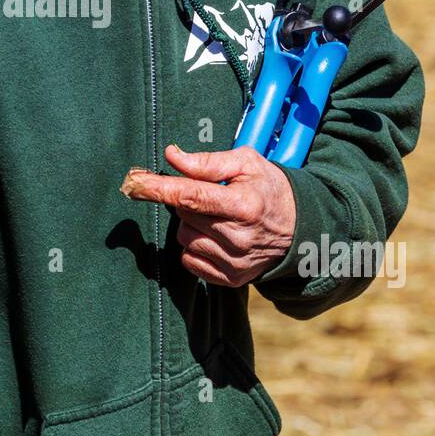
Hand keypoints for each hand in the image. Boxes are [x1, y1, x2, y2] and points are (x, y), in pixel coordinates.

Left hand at [119, 144, 296, 287]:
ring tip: (218, 218)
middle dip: (187, 201)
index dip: (158, 188)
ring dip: (192, 225)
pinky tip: (217, 237)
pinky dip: (196, 247)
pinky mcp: (231, 279)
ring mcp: (234, 262)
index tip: (133, 183)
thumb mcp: (247, 163)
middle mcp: (238, 237)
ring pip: (183, 239)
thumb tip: (172, 156)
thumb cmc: (269, 188)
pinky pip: (189, 261)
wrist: (301, 229)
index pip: (191, 196)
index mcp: (243, 205)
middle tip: (211, 196)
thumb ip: (208, 162)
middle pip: (183, 215)